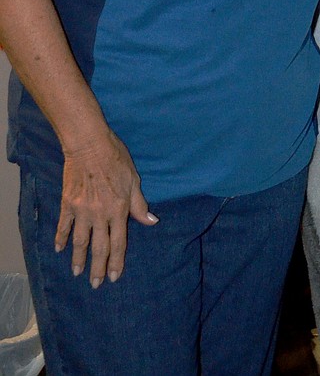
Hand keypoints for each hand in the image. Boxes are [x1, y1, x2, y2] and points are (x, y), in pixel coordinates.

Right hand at [56, 130, 157, 287]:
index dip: (116, 261)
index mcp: (119, 209)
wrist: (89, 145)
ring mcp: (82, 211)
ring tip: (77, 273)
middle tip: (95, 285)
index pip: (118, 242)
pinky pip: (63, 226)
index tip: (113, 277)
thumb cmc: (115, 158)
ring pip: (80, 242)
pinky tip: (58, 249)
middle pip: (99, 247)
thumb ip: (140, 204)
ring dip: (78, 260)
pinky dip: (60, 239)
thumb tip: (151, 221)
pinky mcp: (67, 204)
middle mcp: (100, 214)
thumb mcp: (134, 179)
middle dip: (98, 268)